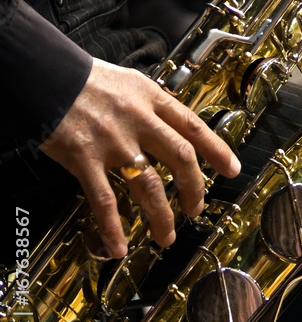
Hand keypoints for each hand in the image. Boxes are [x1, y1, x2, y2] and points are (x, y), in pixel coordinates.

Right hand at [40, 59, 240, 258]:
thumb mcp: (130, 82)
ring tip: (166, 236)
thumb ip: (152, 105)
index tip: (232, 170)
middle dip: (194, 188)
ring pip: (149, 186)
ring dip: (161, 216)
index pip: (194, 127)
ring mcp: (113, 142)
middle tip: (196, 208)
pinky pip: (104, 201)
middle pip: (180, 159)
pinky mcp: (85, 159)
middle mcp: (138, 121)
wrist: (49, 75)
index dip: (217, 151)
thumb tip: (172, 127)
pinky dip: (113, 228)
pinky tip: (119, 246)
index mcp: (151, 99)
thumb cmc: (87, 79)